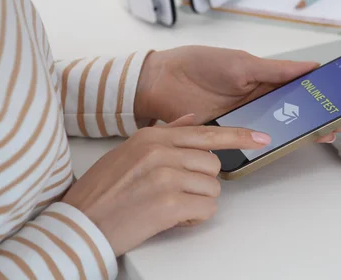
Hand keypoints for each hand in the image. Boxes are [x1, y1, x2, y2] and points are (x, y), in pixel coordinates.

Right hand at [61, 114, 269, 255]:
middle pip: (213, 163)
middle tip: (177, 191)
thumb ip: (165, 133)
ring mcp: (166, 177)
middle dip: (202, 181)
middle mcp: (161, 152)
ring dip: (197, 201)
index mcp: (153, 138)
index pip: (206, 133)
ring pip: (212, 188)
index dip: (238, 136)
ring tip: (169, 204)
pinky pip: (206, 208)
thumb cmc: (102, 190)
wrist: (81, 222)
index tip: (259, 137)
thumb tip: (191, 119)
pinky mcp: (169, 203)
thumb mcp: (129, 150)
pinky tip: (170, 217)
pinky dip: (193, 217)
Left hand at [135, 46, 340, 142]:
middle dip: (316, 119)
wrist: (159, 82)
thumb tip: (311, 66)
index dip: (318, 95)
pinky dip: (269, 147)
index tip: (340, 101)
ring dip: (297, 134)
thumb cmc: (198, 64)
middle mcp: (256, 101)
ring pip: (277, 129)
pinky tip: (284, 146)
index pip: (298, 89)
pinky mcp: (229, 136)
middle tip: (337, 125)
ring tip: (320, 136)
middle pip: (292, 113)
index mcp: (262, 80)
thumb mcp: (241, 63)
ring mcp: (243, 120)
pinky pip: (252, 144)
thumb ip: (275, 70)